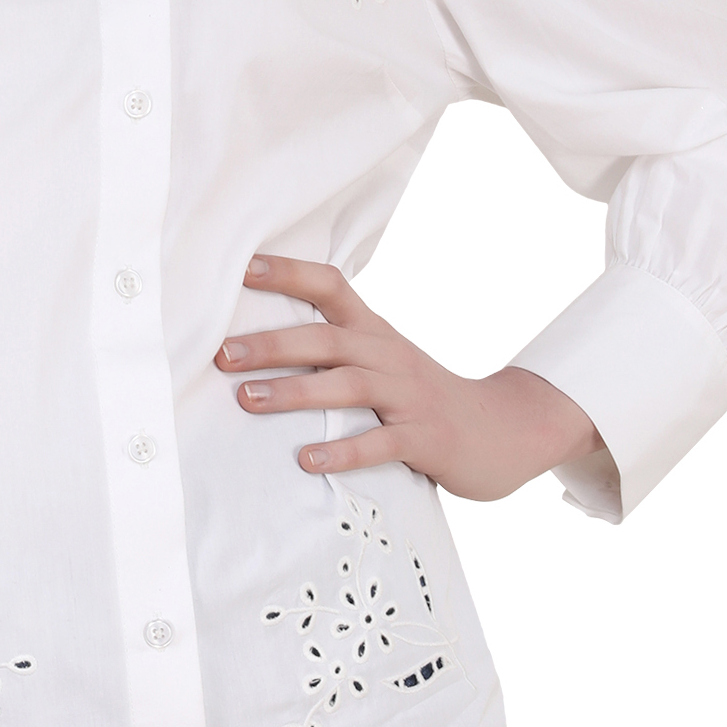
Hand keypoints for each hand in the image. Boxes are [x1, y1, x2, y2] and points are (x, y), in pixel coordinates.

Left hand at [217, 253, 604, 501]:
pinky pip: (381, 443)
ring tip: (248, 400)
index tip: (242, 267)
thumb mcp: (383, 359)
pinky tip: (308, 459)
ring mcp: (409, 396)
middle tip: (221, 354)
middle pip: (328, 339)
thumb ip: (335, 347)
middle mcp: (389, 355)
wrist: (505, 429)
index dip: (289, 273)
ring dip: (295, 392)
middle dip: (272, 344)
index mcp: (375, 332)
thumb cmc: (423, 396)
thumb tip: (256, 340)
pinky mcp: (425, 439)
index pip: (331, 287)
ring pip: (348, 386)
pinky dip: (343, 451)